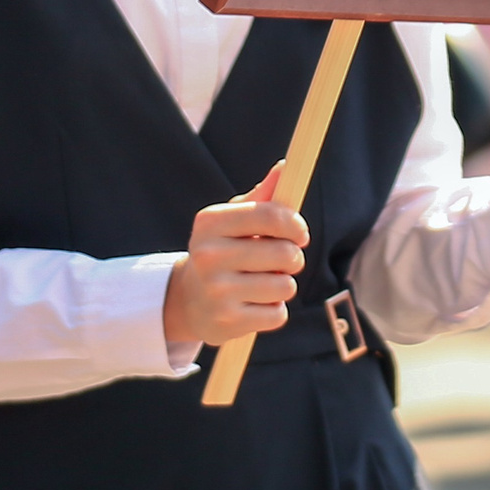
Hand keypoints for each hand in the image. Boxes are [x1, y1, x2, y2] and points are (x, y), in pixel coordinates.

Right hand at [161, 165, 308, 351]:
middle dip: (293, 258)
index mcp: (210, 222)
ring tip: (265, 283)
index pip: (271, 215)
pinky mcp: (227, 322)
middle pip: (284, 253)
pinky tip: (255, 305)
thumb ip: (262, 196)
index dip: (295, 224)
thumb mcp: (232, 220)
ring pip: (285, 286)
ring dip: (284, 285)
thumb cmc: (222, 251)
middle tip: (284, 260)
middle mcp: (208, 254)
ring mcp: (217, 290)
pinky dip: (274, 311)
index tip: (299, 233)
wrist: (189, 300)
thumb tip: (287, 166)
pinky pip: (278, 314)